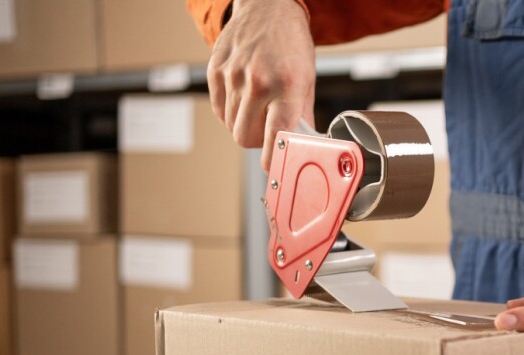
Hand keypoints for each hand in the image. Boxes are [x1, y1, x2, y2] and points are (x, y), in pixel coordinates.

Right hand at [207, 0, 315, 170]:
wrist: (268, 7)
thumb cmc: (291, 44)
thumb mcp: (307, 79)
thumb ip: (302, 115)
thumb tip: (301, 146)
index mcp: (287, 85)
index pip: (277, 136)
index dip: (274, 159)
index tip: (274, 170)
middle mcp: (258, 81)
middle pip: (245, 137)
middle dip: (257, 142)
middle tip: (268, 131)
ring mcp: (233, 75)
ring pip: (231, 126)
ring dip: (244, 125)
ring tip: (258, 107)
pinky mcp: (215, 71)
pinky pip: (218, 109)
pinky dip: (230, 111)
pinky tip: (243, 97)